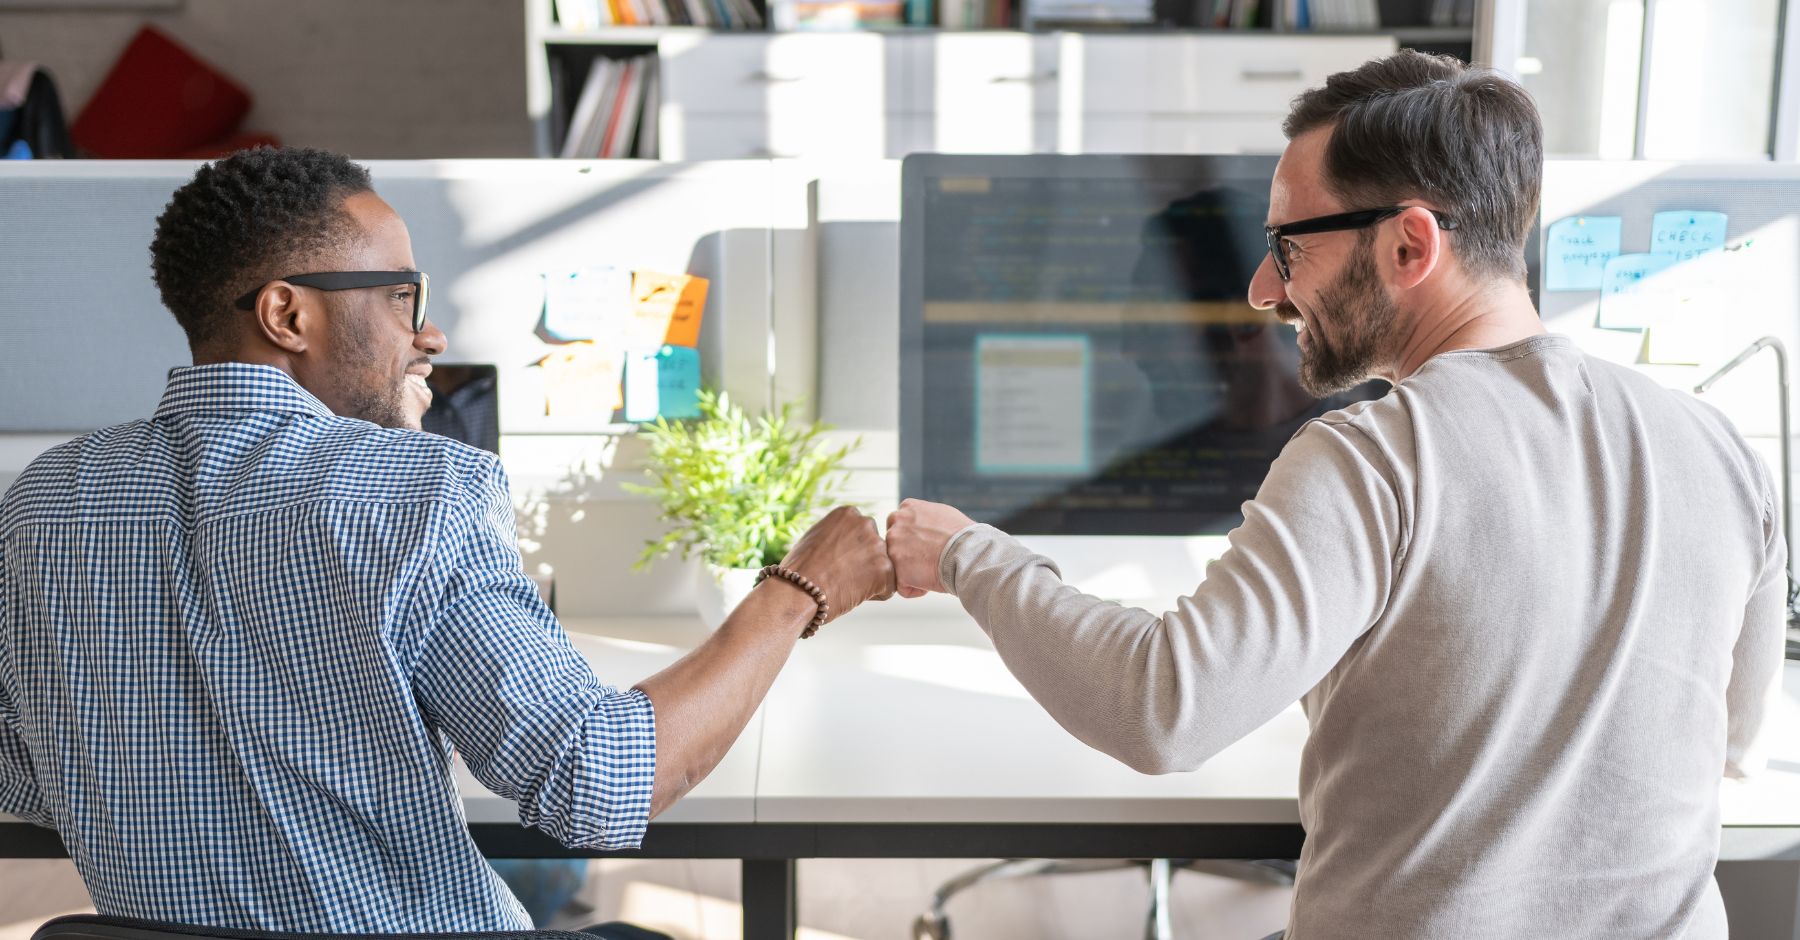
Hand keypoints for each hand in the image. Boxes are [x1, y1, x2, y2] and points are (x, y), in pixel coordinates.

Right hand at [778, 505, 895, 624]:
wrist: (796, 591)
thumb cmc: (799, 570)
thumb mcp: (816, 537)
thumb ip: (837, 534)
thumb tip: (847, 541)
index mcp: (848, 513)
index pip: (861, 533)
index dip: (850, 552)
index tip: (835, 562)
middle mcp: (866, 523)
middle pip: (875, 548)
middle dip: (864, 563)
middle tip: (843, 577)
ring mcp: (877, 546)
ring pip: (883, 567)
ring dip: (871, 579)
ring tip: (846, 587)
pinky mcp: (885, 570)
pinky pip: (888, 587)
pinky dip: (875, 595)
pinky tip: (853, 595)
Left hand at [884, 498, 976, 597]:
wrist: (969, 553)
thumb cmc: (963, 536)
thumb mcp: (943, 514)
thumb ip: (925, 518)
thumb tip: (924, 524)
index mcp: (907, 508)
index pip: (900, 526)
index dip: (913, 540)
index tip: (928, 547)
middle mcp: (896, 523)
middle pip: (893, 544)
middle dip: (908, 555)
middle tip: (930, 561)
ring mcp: (893, 546)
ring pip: (896, 566)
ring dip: (912, 572)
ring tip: (932, 572)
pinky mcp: (897, 569)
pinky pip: (901, 586)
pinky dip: (915, 589)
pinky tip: (931, 583)